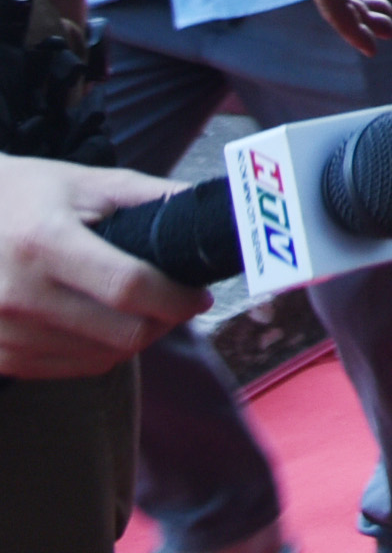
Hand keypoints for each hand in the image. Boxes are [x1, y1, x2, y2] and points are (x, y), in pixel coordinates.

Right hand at [0, 155, 208, 377]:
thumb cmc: (29, 195)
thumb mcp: (88, 183)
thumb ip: (152, 196)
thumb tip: (211, 212)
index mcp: (45, 242)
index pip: (127, 287)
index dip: (176, 298)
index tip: (201, 295)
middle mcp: (17, 293)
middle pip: (120, 333)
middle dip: (164, 321)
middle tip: (178, 303)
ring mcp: (2, 330)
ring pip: (99, 358)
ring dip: (134, 339)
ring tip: (142, 311)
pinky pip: (68, 369)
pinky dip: (99, 353)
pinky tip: (105, 326)